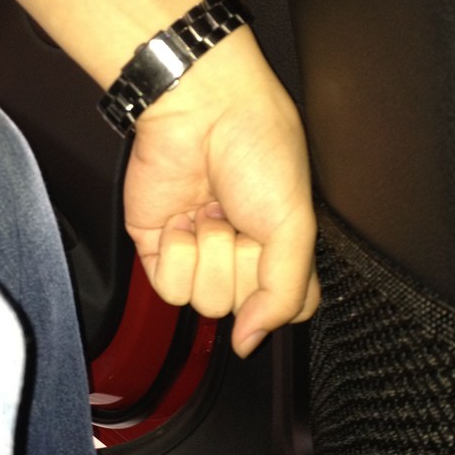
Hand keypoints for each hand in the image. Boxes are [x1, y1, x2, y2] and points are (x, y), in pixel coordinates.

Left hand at [123, 26, 319, 357]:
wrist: (201, 111)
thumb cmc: (258, 150)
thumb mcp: (295, 224)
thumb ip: (285, 294)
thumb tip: (251, 343)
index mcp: (281, 248)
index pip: (289, 306)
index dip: (281, 297)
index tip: (274, 257)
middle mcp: (241, 257)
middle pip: (244, 310)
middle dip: (242, 264)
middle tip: (241, 219)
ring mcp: (199, 255)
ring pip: (205, 304)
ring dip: (210, 254)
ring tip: (211, 211)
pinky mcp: (158, 250)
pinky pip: (169, 289)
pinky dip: (176, 254)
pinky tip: (183, 218)